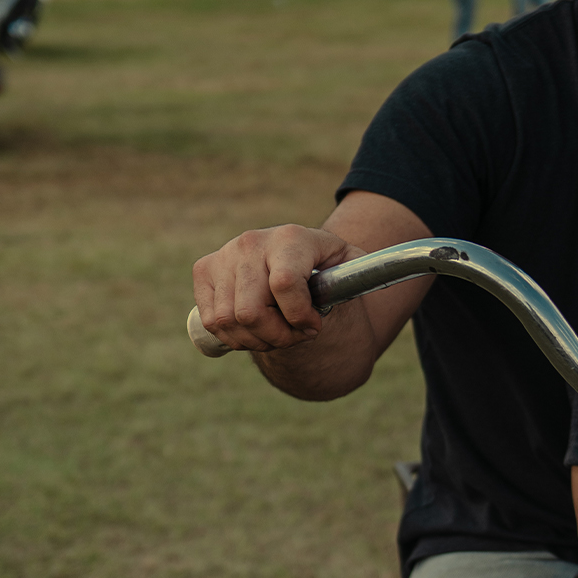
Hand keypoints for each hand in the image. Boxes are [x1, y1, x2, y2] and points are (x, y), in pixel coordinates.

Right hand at [191, 221, 352, 353]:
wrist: (292, 256)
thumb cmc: (325, 266)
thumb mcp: (350, 267)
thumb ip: (364, 271)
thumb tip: (374, 276)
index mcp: (291, 238)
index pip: (284, 284)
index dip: (298, 317)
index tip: (314, 326)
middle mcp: (252, 242)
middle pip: (251, 312)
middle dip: (278, 337)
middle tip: (295, 336)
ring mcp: (224, 255)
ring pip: (229, 321)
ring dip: (257, 340)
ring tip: (277, 333)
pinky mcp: (204, 270)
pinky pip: (212, 320)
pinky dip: (235, 336)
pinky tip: (254, 329)